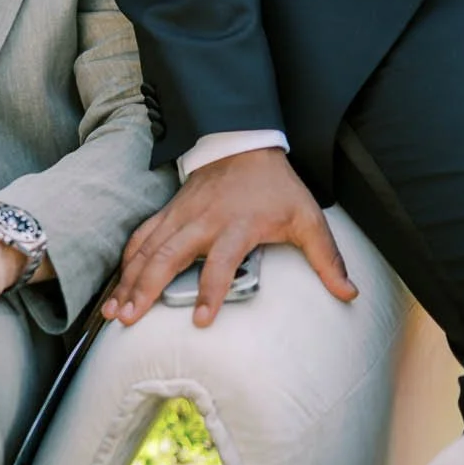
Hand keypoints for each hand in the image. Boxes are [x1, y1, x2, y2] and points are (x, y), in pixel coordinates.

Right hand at [104, 147, 356, 328]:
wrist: (244, 144)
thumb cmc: (277, 187)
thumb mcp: (308, 219)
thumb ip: (327, 258)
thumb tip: (350, 294)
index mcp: (238, 225)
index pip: (221, 262)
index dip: (211, 291)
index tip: (200, 320)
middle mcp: (203, 221)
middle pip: (167, 256)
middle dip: (145, 288)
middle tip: (129, 320)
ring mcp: (181, 215)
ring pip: (147, 249)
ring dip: (128, 281)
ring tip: (114, 312)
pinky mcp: (169, 212)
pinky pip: (141, 238)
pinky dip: (126, 262)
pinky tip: (116, 286)